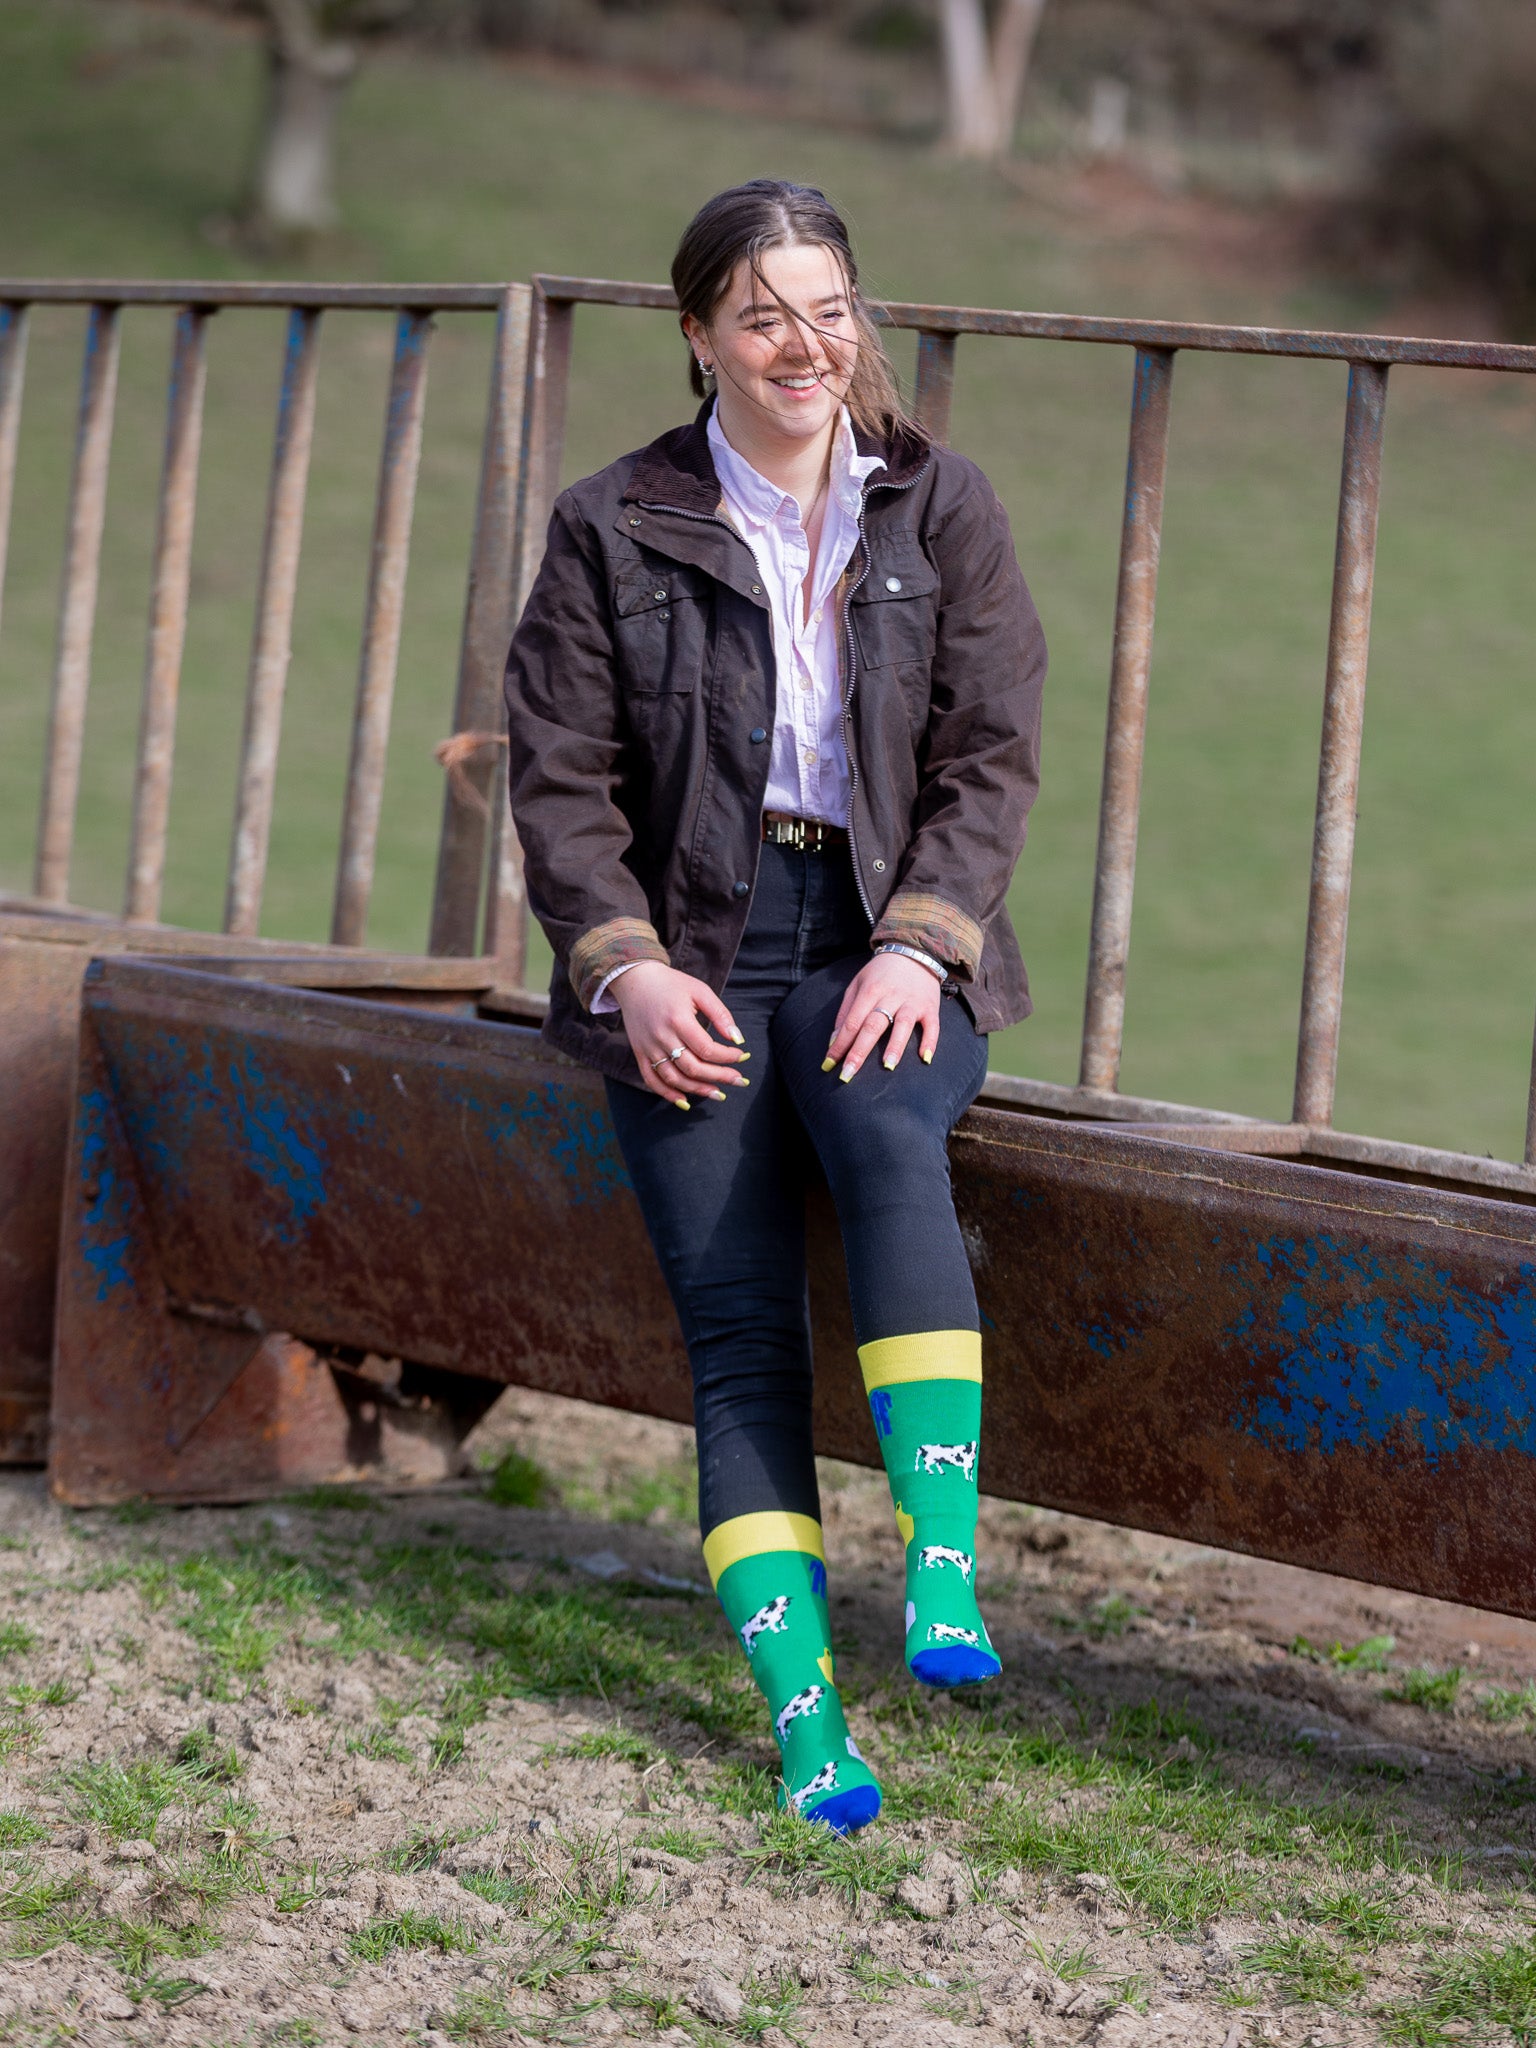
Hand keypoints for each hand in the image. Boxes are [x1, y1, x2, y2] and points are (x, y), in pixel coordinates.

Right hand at [614, 962, 749, 1106]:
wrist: (634, 980)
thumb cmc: (671, 984)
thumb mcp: (699, 990)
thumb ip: (720, 1014)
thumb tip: (738, 1039)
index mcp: (678, 1019)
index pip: (706, 1049)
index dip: (727, 1057)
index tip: (742, 1056)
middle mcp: (662, 1037)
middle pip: (693, 1067)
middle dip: (719, 1076)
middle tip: (739, 1080)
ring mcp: (648, 1047)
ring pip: (674, 1078)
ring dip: (698, 1089)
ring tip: (719, 1094)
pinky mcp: (639, 1052)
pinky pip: (651, 1079)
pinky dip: (667, 1094)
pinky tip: (685, 1101)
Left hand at [824, 955, 940, 1082]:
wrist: (914, 951)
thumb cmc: (880, 973)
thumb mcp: (858, 984)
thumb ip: (846, 1011)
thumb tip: (833, 1041)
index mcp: (870, 991)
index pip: (851, 1022)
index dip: (839, 1045)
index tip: (828, 1065)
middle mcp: (891, 996)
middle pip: (873, 1026)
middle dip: (859, 1051)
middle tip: (848, 1075)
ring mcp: (912, 1002)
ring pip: (903, 1024)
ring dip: (895, 1045)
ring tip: (887, 1066)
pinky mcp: (931, 1007)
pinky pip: (932, 1026)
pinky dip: (930, 1041)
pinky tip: (925, 1058)